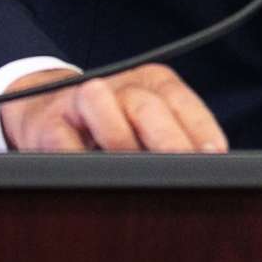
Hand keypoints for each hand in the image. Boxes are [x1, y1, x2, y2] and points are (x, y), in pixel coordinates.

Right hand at [0, 63, 226, 152]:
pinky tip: (95, 179)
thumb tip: (206, 172)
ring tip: (136, 174)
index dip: (200, 127)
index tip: (215, 153)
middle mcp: (118, 85)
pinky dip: (80, 161)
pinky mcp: (48, 125)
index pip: (181, 99)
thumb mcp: (147, 125)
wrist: (45, 112)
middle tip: (184, 170)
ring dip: (120, 141)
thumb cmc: (110, 126)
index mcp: (152, 82)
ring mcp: (79, 101)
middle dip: (169, 140)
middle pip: (147, 105)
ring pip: (102, 105)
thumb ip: (175, 140)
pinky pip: (64, 142)